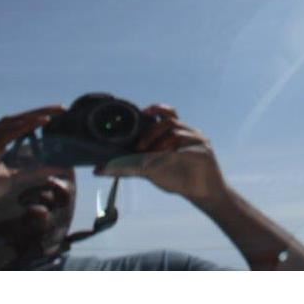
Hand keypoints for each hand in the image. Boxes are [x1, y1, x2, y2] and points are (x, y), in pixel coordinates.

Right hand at [0, 106, 64, 214]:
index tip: (53, 115)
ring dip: (35, 116)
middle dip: (39, 111)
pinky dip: (26, 125)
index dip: (33, 118)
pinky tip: (42, 122)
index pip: (14, 124)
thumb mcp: (7, 178)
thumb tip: (51, 169)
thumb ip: (27, 171)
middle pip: (15, 118)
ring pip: (12, 122)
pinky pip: (7, 132)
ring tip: (56, 112)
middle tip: (62, 108)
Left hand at [96, 105, 227, 202]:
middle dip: (152, 132)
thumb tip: (98, 169)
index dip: (155, 109)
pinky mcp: (204, 153)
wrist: (202, 194)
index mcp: (177, 132)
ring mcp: (198, 141)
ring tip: (151, 159)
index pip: (167, 113)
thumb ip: (128, 167)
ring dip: (161, 144)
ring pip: (177, 133)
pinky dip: (173, 155)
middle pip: (169, 121)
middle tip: (139, 148)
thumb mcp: (150, 171)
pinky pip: (187, 150)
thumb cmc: (178, 178)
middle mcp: (188, 133)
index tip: (142, 113)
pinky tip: (166, 163)